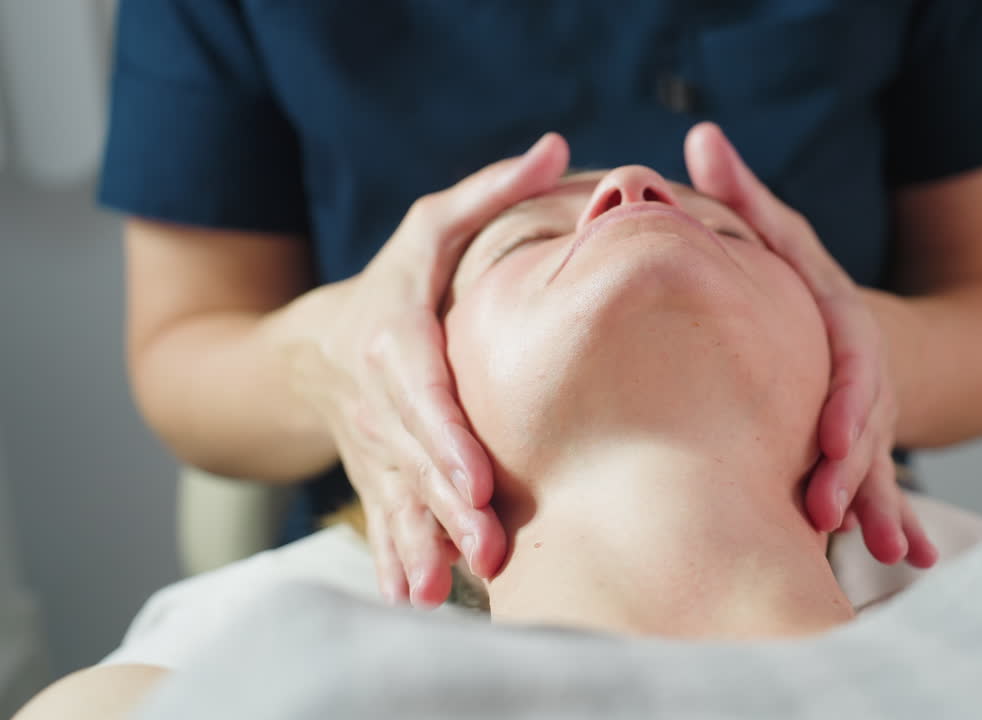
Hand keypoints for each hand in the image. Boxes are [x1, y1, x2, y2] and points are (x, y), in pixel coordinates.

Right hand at [290, 134, 570, 603]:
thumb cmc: (393, 282)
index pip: (420, 392)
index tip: (478, 479)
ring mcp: (375, 447)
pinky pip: (382, 523)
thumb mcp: (431, 226)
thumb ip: (490, 191)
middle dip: (449, 506)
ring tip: (445, 588)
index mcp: (395, 339)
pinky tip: (412, 601)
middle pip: (416, 459)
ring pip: (398, 500)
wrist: (314, 348)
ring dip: (421, 545)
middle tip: (491, 547)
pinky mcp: (376, 477)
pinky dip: (393, 561)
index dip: (445, 436)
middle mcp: (380, 402)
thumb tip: (559, 147)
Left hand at [685, 123, 935, 567]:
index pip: (853, 362)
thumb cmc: (798, 282)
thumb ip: (744, 197)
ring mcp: (870, 420)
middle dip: (853, 469)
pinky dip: (901, 524)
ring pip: (879, 465)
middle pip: (867, 424)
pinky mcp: (863, 454)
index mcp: (844, 326)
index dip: (846, 401)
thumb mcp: (779, 234)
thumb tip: (700, 137)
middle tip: (825, 511)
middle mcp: (865, 376)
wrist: (851, 325)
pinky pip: (882, 491)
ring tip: (887, 552)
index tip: (829, 440)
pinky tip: (912, 562)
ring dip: (881, 508)